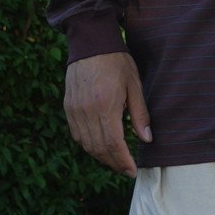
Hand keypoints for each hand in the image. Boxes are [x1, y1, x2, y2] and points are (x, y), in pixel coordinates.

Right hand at [64, 51, 151, 178]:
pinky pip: (76, 134)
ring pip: (86, 144)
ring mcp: (74, 109)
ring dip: (100, 156)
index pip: (113, 144)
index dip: (122, 161)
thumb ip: (140, 114)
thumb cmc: (117, 62)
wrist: (91, 43)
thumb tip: (146, 139)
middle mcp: (87, 110)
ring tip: (114, 160)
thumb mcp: (135, 85)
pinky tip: (99, 146)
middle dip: (113, 163)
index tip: (131, 171)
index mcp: (106, 105)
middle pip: (98, 148)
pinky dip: (88, 145)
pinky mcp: (68, 107)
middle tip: (125, 169)